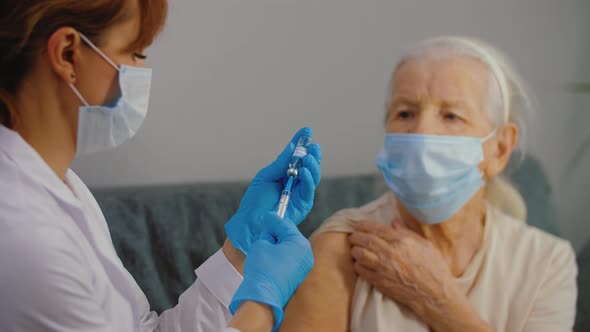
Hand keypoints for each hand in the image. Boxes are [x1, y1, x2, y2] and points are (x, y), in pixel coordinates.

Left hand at [225, 127, 321, 254]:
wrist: (251, 221)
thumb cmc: (256, 200)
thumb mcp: (267, 176)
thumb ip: (281, 163)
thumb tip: (292, 147)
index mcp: (286, 174)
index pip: (296, 156)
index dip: (302, 143)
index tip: (306, 131)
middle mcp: (295, 183)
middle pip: (309, 166)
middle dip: (312, 154)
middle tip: (313, 146)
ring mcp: (300, 194)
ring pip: (312, 177)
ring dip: (312, 166)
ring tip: (309, 157)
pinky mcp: (303, 205)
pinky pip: (308, 190)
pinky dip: (308, 179)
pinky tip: (304, 171)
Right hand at [230, 212, 313, 331]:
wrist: (264, 297)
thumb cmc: (263, 269)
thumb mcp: (262, 243)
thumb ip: (269, 232)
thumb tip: (271, 229)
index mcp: (300, 243)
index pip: (286, 225)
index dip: (274, 220)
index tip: (267, 217)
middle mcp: (306, 254)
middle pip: (291, 236)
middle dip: (278, 233)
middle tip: (265, 230)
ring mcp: (304, 267)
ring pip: (291, 248)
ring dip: (279, 244)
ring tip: (266, 244)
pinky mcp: (298, 276)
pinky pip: (290, 260)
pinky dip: (281, 255)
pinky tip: (270, 257)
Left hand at [349, 220, 460, 321]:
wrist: (434, 294)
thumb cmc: (433, 268)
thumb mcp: (425, 245)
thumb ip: (407, 232)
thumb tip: (393, 222)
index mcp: (401, 241)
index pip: (376, 229)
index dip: (364, 225)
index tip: (357, 225)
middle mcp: (389, 253)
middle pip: (365, 240)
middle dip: (356, 237)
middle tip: (353, 236)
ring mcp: (383, 268)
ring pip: (360, 255)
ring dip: (355, 250)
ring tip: (355, 249)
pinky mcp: (379, 281)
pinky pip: (362, 271)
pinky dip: (358, 265)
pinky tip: (359, 264)